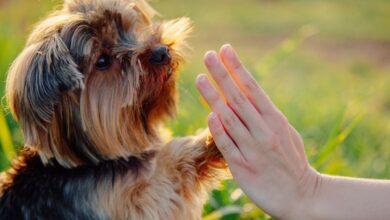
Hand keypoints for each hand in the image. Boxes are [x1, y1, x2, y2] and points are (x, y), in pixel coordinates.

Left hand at [195, 45, 320, 218]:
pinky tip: (210, 114)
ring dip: (214, 97)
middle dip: (222, 75)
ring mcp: (254, 149)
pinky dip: (219, 129)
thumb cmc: (291, 162)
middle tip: (208, 56)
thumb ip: (266, 115)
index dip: (237, 68)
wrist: (302, 197)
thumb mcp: (284, 133)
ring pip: (230, 118)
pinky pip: (228, 145)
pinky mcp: (244, 168)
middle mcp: (264, 131)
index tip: (225, 50)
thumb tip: (246, 95)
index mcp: (275, 120)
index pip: (253, 88)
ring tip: (200, 78)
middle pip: (239, 98)